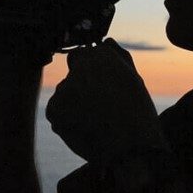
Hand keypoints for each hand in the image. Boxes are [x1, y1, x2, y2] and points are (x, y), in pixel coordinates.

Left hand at [45, 39, 161, 164]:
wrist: (130, 150)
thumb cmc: (138, 114)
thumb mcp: (134, 80)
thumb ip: (119, 57)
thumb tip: (105, 42)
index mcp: (102, 55)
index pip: (84, 54)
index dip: (91, 70)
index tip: (98, 86)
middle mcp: (80, 66)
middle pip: (73, 72)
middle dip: (80, 84)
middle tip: (97, 105)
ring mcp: (64, 87)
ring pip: (65, 92)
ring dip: (73, 102)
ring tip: (95, 121)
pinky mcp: (54, 108)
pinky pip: (56, 110)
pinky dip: (66, 119)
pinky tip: (85, 129)